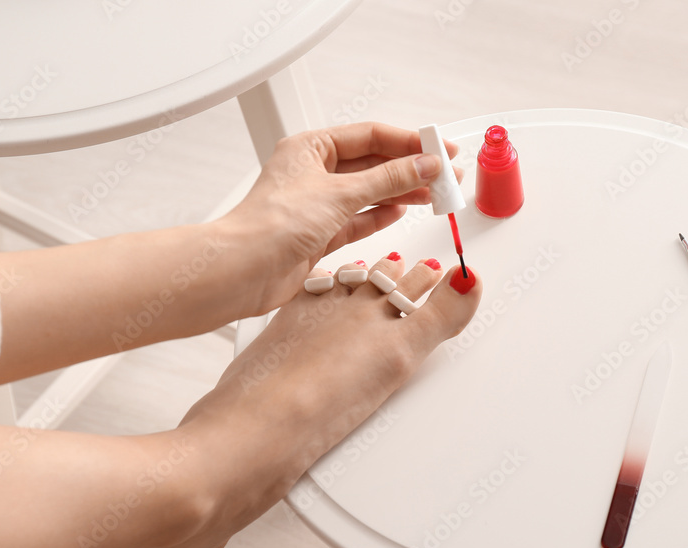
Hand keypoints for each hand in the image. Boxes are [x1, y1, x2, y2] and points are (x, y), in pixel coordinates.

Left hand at [226, 122, 460, 315]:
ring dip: (400, 192)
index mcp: (310, 148)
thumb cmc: (273, 224)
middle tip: (444, 175)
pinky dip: (380, 216)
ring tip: (433, 194)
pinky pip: (358, 220)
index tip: (439, 150)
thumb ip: (387, 179)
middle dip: (409, 169)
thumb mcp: (340, 193)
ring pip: (368, 193)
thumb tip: (423, 165)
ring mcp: (316, 205)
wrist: (244, 270)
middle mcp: (312, 174)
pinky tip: (400, 211)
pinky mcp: (319, 235)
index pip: (370, 137)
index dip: (408, 142)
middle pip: (372, 164)